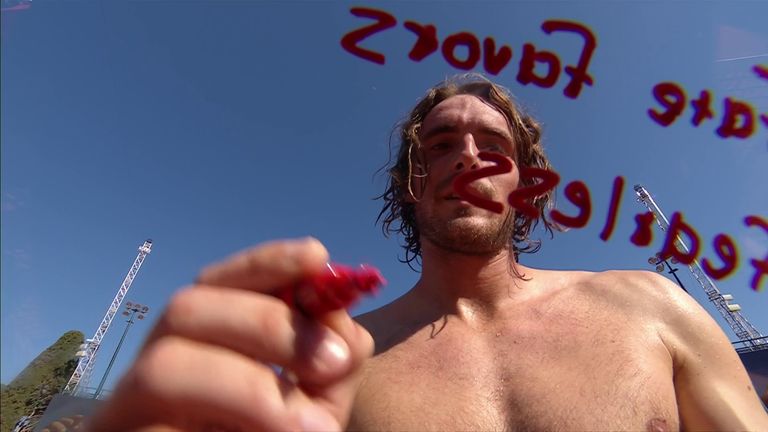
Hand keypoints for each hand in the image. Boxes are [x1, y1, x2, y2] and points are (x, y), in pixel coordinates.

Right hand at [87, 238, 373, 431]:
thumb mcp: (316, 405)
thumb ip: (330, 364)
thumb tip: (345, 329)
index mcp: (204, 345)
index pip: (219, 282)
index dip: (266, 262)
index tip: (317, 255)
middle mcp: (157, 367)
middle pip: (187, 306)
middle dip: (268, 322)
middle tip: (333, 361)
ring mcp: (130, 413)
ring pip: (164, 365)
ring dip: (249, 385)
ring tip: (308, 427)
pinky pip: (160, 430)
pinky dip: (235, 419)